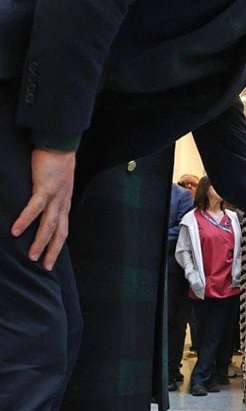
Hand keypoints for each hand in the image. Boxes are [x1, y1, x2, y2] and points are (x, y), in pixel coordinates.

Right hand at [11, 148, 75, 269]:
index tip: (51, 259)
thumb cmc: (55, 160)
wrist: (60, 142)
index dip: (58, 245)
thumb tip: (41, 204)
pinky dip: (26, 220)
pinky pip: (35, 208)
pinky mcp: (45, 188)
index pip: (63, 228)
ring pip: (49, 225)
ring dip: (40, 242)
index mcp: (64, 202)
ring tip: (31, 256)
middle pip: (60, 232)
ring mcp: (55, 196)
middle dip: (52, 251)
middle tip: (44, 268)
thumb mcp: (56, 182)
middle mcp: (63, 202)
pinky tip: (16, 231)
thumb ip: (49, 195)